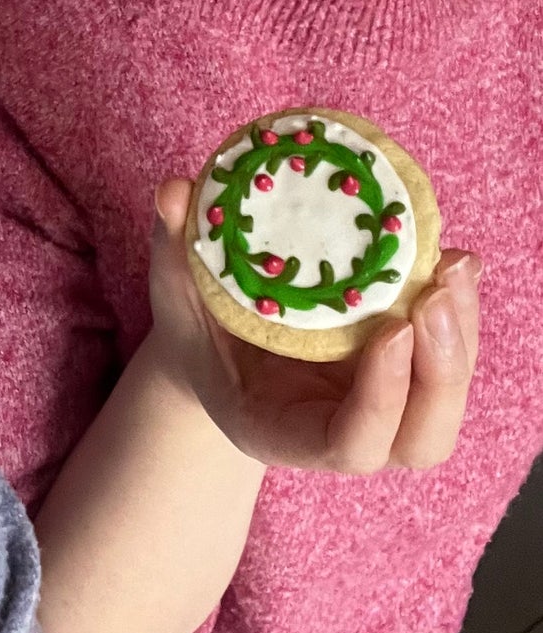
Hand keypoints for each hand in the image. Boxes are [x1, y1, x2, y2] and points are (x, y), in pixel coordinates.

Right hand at [148, 177, 481, 473]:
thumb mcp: (172, 296)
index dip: (380, 397)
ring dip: (461, 336)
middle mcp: (341, 432)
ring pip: (445, 399)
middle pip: (420, 439)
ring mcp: (378, 404)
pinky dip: (457, 310)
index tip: (390, 328)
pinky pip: (446, 355)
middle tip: (435, 294)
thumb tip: (171, 188)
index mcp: (281, 432)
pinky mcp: (399, 369)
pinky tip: (450, 258)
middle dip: (442, 373)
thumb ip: (170, 251)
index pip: (348, 444)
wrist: (218, 349)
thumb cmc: (194, 331)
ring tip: (453, 265)